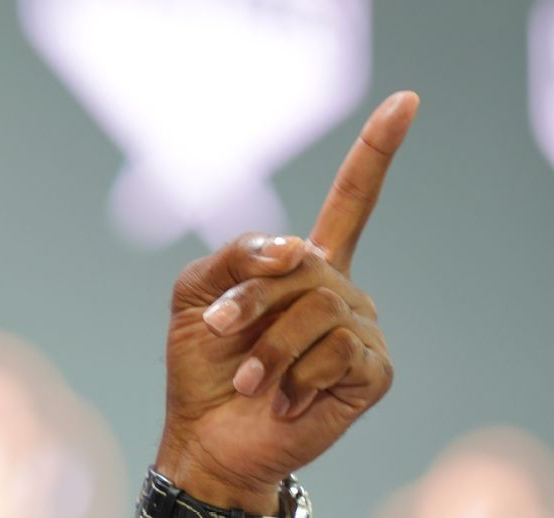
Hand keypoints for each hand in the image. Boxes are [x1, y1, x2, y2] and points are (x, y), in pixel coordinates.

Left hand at [154, 91, 420, 513]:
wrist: (207, 433)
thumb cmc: (203, 364)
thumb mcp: (196, 295)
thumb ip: (233, 255)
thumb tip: (295, 250)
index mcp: (305, 265)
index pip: (351, 200)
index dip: (376, 152)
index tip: (405, 103)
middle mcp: (342, 290)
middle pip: (303, 264)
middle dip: (248, 299)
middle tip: (218, 332)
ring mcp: (361, 330)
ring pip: (317, 308)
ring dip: (267, 346)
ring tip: (249, 379)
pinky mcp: (371, 372)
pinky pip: (338, 350)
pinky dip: (296, 376)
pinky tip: (284, 398)